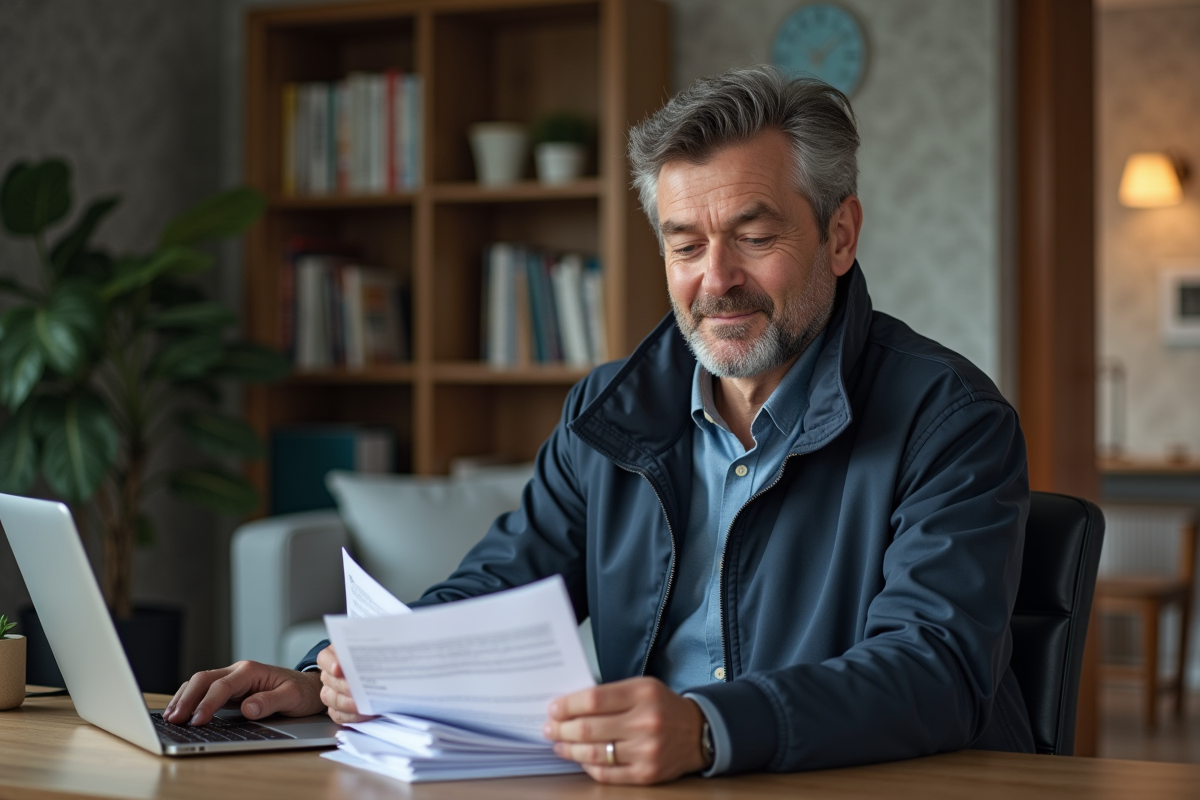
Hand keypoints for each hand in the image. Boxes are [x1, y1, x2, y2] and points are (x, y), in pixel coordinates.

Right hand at [162, 661, 323, 725]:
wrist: (308, 687)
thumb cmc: (301, 692)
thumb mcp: (292, 697)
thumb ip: (270, 702)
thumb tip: (247, 709)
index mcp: (251, 671)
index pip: (222, 686)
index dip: (207, 703)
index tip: (197, 720)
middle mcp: (238, 671)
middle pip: (204, 679)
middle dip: (187, 699)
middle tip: (174, 719)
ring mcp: (232, 678)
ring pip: (200, 683)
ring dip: (184, 698)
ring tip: (170, 717)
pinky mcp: (230, 688)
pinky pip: (205, 690)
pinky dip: (190, 698)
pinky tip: (180, 711)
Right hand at [316, 645, 376, 724]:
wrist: (378, 672)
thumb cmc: (373, 659)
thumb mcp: (371, 649)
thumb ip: (370, 650)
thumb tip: (379, 651)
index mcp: (333, 655)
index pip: (324, 658)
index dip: (330, 663)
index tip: (339, 668)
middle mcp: (329, 674)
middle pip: (329, 680)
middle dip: (345, 686)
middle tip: (360, 690)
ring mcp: (330, 692)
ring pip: (330, 699)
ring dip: (348, 703)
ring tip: (364, 705)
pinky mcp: (336, 709)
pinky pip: (338, 715)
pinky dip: (351, 716)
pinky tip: (365, 714)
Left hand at [542, 676, 707, 783]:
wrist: (698, 732)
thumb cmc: (662, 707)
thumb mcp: (641, 688)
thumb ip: (610, 694)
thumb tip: (570, 706)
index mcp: (642, 694)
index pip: (594, 699)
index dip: (568, 705)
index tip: (553, 709)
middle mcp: (645, 722)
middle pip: (590, 728)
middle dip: (562, 729)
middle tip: (549, 728)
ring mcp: (646, 751)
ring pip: (594, 753)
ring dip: (570, 749)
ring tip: (558, 745)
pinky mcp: (646, 774)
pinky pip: (607, 773)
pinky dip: (588, 766)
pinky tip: (580, 759)